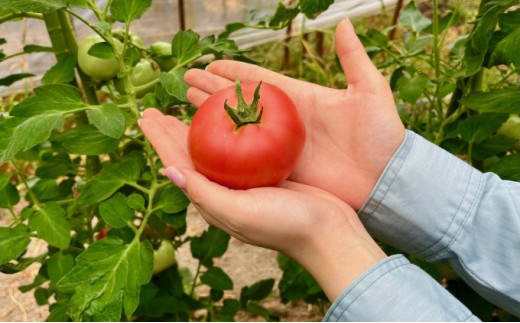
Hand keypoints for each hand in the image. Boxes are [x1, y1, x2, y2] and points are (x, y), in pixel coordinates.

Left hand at [138, 109, 385, 300]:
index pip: (178, 165)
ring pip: (213, 148)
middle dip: (170, 132)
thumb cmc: (284, 225)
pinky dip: (229, 129)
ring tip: (181, 109)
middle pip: (191, 154)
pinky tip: (227, 116)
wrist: (327, 232)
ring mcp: (244, 182)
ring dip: (196, 128)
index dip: (160, 140)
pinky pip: (240, 146)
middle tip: (154, 110)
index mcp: (212, 199)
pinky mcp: (265, 174)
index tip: (145, 117)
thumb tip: (168, 172)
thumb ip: (204, 193)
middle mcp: (224, 190)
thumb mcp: (239, 212)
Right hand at [184, 18, 404, 209]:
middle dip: (212, 91)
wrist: (385, 178)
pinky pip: (246, 159)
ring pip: (237, 129)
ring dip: (211, 117)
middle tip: (185, 81)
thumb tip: (345, 22)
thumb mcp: (371, 91)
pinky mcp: (281, 170)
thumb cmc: (381, 135)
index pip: (257, 81)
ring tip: (187, 105)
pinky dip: (225, 151)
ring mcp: (279, 147)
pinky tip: (205, 146)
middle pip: (239, 102)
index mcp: (299, 98)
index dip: (232, 72)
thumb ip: (354, 58)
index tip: (209, 63)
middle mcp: (283, 121)